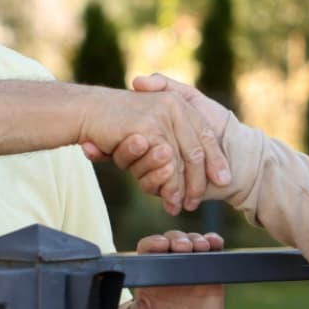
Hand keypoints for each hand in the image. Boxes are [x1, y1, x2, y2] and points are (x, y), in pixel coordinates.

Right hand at [76, 86, 229, 215]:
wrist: (86, 108)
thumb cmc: (113, 114)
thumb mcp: (148, 116)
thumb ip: (167, 130)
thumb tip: (185, 157)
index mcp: (179, 103)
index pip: (205, 135)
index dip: (216, 159)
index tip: (222, 180)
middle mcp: (175, 107)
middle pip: (197, 152)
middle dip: (198, 181)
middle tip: (195, 202)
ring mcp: (161, 117)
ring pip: (181, 161)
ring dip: (181, 188)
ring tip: (181, 205)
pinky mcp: (148, 129)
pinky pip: (164, 163)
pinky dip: (166, 184)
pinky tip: (166, 199)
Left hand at [116, 230, 225, 308]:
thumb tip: (133, 306)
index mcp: (148, 282)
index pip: (148, 252)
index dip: (154, 244)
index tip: (161, 245)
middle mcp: (168, 275)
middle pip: (172, 243)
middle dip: (178, 239)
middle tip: (184, 246)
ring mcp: (190, 276)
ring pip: (193, 245)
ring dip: (197, 239)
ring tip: (201, 246)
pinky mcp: (211, 283)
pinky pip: (213, 258)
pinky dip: (215, 246)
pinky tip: (215, 244)